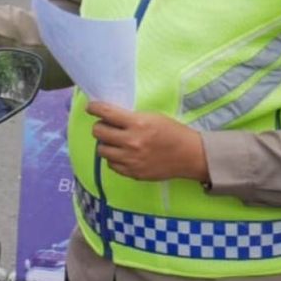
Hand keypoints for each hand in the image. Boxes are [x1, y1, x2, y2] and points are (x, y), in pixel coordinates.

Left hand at [87, 101, 208, 182]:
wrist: (190, 155)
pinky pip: (111, 164)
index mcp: (137, 124)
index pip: (106, 113)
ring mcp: (131, 160)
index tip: (91, 107)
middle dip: (100, 126)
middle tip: (107, 126)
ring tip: (115, 141)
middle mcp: (131, 142)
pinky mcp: (133, 173)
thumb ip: (130, 118)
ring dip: (105, 143)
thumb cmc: (172, 132)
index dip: (94, 108)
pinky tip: (123, 154)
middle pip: (98, 132)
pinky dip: (114, 158)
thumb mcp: (152, 117)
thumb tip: (108, 116)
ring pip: (101, 150)